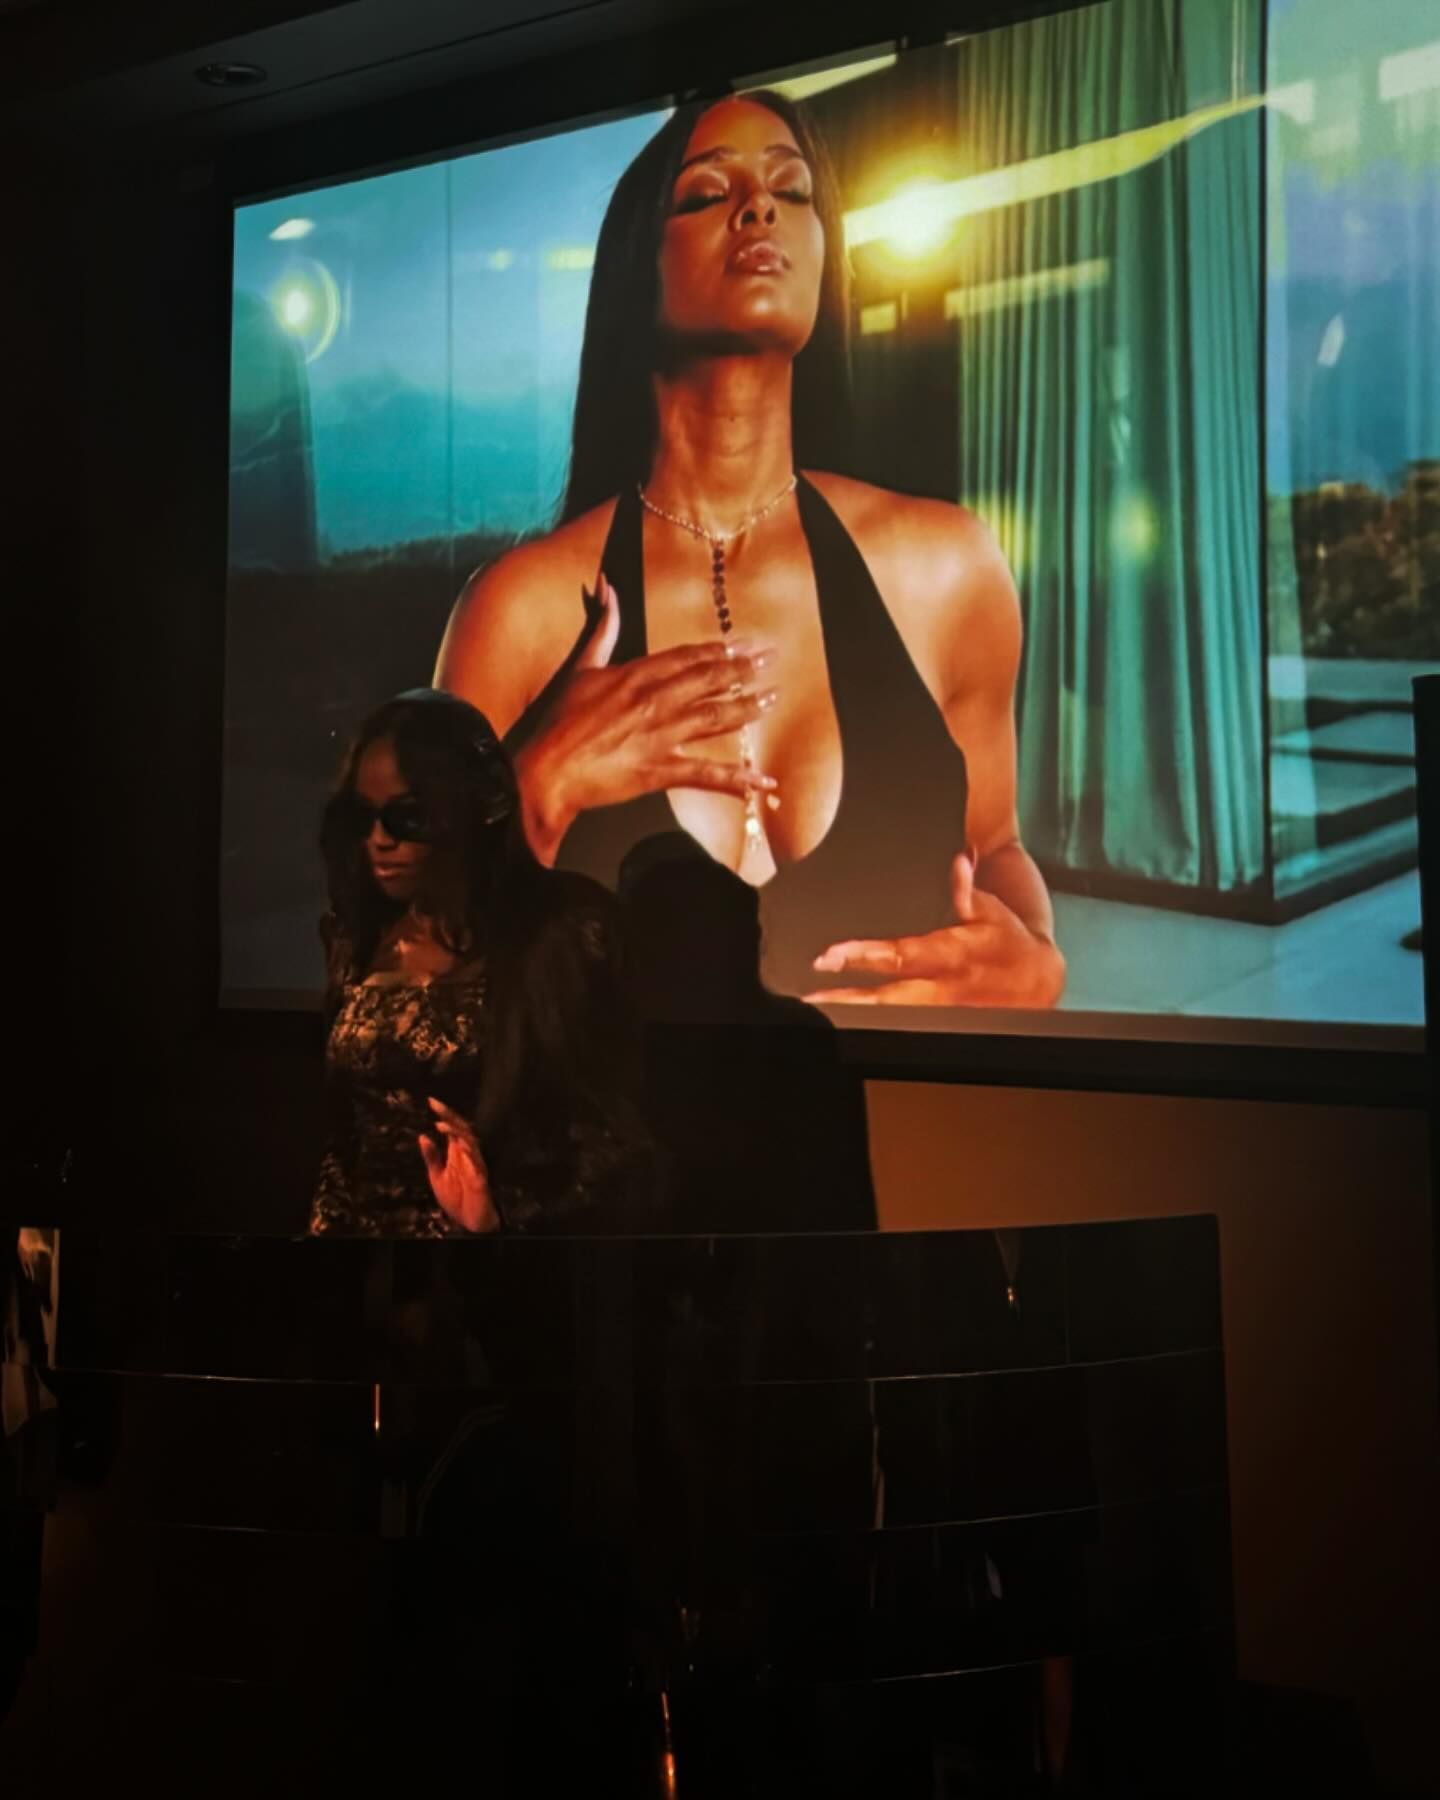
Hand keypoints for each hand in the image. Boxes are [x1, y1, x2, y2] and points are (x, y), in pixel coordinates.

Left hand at [419, 1098, 498, 1232]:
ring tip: (442, 1125)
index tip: (431, 1101)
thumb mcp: (437, 1176)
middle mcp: (467, 1154)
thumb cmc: (456, 1198)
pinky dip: (470, 1154)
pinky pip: (477, 1163)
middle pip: (461, 1129)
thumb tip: (423, 1136)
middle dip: (450, 1116)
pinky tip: (461, 1147)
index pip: (452, 1128)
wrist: (469, 1221)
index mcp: (456, 1152)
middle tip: (435, 1105)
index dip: (444, 1114)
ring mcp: (475, 1164)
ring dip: (457, 1132)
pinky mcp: (480, 1178)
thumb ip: (432, 1157)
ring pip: (470, 1141)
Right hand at [514, 575, 779, 861]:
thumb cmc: (560, 721)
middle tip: (773, 659)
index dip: (720, 650)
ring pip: (715, 718)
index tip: (744, 643)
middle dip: (744, 669)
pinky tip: (764, 784)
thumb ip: (602, 628)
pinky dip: (738, 781)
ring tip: (773, 699)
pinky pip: (706, 774)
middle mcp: (655, 701)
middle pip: (709, 680)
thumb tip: (606, 587)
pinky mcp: (660, 771)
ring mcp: (660, 736)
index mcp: (637, 674)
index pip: (688, 657)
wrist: (547, 770)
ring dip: (747, 708)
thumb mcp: (581, 667)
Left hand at [805, 853, 1064, 1008]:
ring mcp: (941, 1013)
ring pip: (892, 1021)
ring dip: (854, 1017)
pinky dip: (871, 1025)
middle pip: (888, 1000)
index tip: (831, 957)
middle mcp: (943, 989)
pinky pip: (901, 1028)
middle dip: (848, 1001)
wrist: (1039, 982)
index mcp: (952, 955)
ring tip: (817, 1012)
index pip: (902, 957)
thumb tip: (959, 861)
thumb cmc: (1008, 941)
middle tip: (811, 998)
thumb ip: (966, 891)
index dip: (864, 957)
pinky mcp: (941, 1025)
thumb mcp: (991, 911)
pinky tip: (843, 1021)